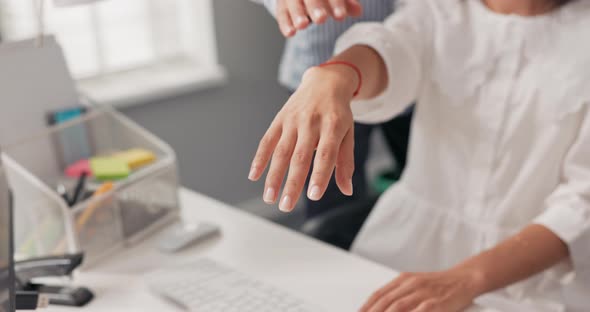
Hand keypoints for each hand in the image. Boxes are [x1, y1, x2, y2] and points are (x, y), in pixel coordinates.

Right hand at [248, 65, 358, 211]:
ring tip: (270, 198)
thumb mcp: (348, 134)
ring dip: (273, 176)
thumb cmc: (338, 113)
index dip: (319, 175)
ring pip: (281, 151)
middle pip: (300, 156)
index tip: (314, 195)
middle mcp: (311, 122)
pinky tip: (254, 176)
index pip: (325, 154)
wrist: (325, 82)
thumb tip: (346, 190)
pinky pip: (267, 140)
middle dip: (292, 183)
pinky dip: (259, 158)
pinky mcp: (280, 119)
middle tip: (286, 205)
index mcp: (333, 125)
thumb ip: (345, 162)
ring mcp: (293, 120)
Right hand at [276, 0, 362, 36]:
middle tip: (321, 19)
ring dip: (297, 14)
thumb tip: (358, 11)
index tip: (341, 16)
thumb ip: (346, 4)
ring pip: (292, 2)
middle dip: (315, 6)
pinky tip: (290, 33)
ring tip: (303, 25)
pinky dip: (285, 23)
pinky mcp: (282, 4)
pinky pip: (282, 13)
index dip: (336, 3)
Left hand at [360, 269, 484, 311]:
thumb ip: (399, 294)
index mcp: (404, 279)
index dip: (366, 306)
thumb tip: (381, 306)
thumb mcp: (416, 284)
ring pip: (398, 307)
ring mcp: (424, 294)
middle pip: (386, 303)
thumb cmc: (440, 285)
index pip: (379, 294)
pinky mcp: (437, 304)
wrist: (465, 278)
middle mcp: (411, 285)